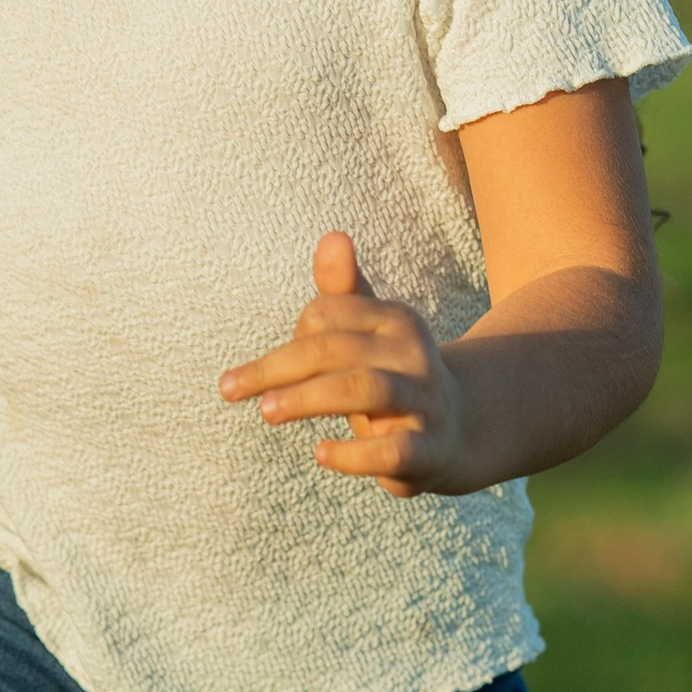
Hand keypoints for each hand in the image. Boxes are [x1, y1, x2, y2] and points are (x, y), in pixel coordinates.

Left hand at [218, 232, 477, 497]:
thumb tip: (332, 237)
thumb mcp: (369, 334)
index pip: (328, 314)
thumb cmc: (393, 376)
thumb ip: (343, 292)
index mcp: (395, 320)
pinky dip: (354, 454)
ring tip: (267, 411)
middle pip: (336, 349)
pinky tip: (320, 453)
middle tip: (232, 389)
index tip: (270, 369)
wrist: (459, 431)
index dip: (291, 338)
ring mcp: (424, 402)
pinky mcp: (429, 450)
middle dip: (280, 367)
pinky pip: (393, 451)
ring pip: (365, 389)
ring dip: (308, 398)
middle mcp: (413, 354)